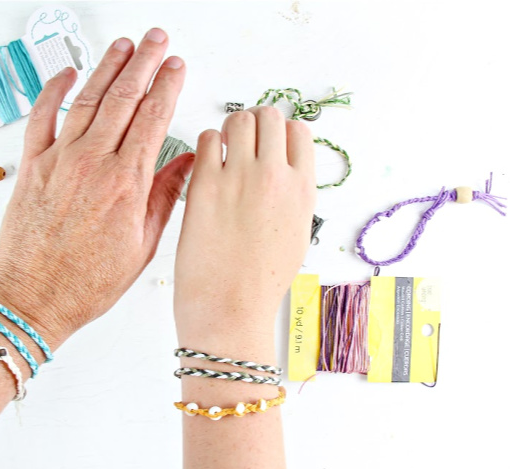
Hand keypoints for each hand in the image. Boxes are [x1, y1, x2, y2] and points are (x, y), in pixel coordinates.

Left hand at [0, 29, 192, 348]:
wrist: (33, 298)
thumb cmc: (85, 283)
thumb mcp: (142, 246)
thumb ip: (164, 197)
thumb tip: (188, 164)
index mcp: (126, 184)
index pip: (153, 118)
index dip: (167, 87)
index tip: (177, 68)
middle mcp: (93, 163)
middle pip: (124, 98)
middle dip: (144, 62)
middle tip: (157, 40)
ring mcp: (60, 160)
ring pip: (88, 99)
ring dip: (108, 67)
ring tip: (124, 45)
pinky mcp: (32, 165)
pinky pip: (42, 116)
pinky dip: (54, 90)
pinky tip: (68, 73)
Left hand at [174, 107, 315, 347]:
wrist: (230, 309)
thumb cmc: (260, 282)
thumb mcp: (297, 234)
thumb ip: (293, 196)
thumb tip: (285, 171)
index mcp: (303, 189)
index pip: (299, 132)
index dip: (281, 133)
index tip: (269, 144)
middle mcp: (275, 177)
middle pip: (269, 117)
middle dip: (256, 123)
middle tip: (244, 141)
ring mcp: (240, 178)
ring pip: (238, 120)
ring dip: (230, 129)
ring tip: (223, 151)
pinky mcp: (206, 186)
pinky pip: (206, 140)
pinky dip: (207, 144)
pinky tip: (206, 164)